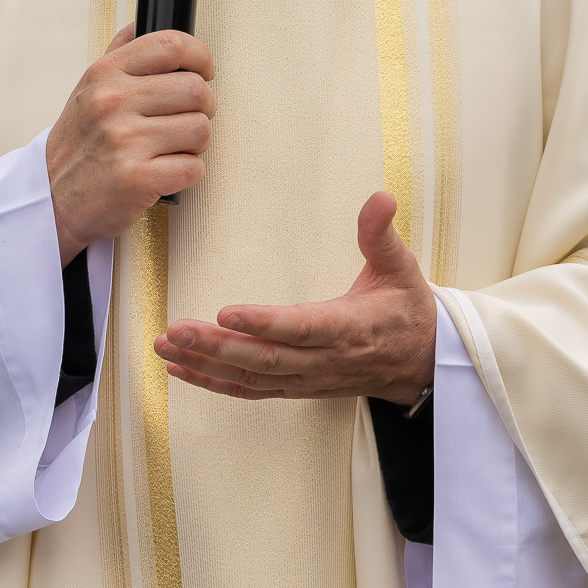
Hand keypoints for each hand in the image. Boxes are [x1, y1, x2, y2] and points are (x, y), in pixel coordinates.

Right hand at [45, 24, 215, 265]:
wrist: (50, 199)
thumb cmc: (77, 146)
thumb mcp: (86, 91)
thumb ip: (117, 56)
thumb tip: (140, 25)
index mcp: (104, 74)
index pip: (170, 45)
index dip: (200, 57)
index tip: (204, 71)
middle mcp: (113, 102)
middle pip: (196, 89)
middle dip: (203, 108)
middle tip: (185, 121)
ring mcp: (125, 141)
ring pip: (201, 129)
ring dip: (195, 144)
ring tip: (171, 149)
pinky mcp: (138, 178)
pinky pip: (194, 168)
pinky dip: (187, 174)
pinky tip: (165, 173)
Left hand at [155, 191, 436, 403]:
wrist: (421, 363)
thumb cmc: (407, 310)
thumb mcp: (401, 267)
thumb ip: (381, 234)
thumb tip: (380, 197)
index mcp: (348, 328)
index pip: (300, 327)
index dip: (263, 323)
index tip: (226, 312)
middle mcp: (323, 360)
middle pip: (264, 358)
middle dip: (216, 346)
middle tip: (175, 330)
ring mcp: (307, 379)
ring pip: (251, 377)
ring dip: (205, 364)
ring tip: (166, 346)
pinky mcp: (296, 387)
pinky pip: (250, 390)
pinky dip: (213, 382)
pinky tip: (180, 369)